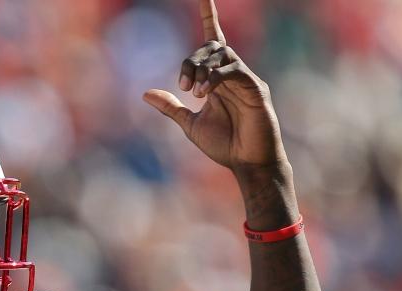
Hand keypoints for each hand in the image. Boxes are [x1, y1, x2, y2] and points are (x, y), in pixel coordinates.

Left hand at [142, 0, 285, 173]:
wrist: (247, 165)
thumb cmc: (224, 145)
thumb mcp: (190, 124)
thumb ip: (172, 107)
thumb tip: (145, 93)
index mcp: (217, 78)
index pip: (212, 38)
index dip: (208, 14)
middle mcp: (232, 74)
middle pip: (210, 45)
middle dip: (192, 60)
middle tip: (183, 86)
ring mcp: (245, 79)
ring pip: (222, 53)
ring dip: (202, 68)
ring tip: (195, 92)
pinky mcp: (256, 88)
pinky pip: (235, 70)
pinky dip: (216, 77)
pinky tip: (205, 93)